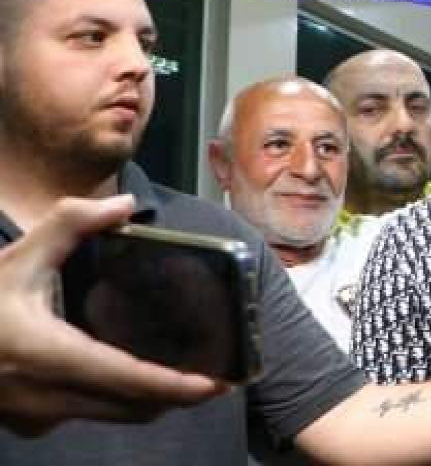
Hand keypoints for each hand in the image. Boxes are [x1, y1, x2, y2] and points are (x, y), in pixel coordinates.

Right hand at [0, 196, 223, 435]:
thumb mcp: (17, 257)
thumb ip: (70, 224)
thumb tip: (123, 204)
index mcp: (49, 356)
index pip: (125, 380)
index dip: (173, 386)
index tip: (213, 385)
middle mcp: (48, 397)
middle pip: (130, 407)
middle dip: (176, 396)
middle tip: (215, 376)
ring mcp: (39, 416)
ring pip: (113, 415)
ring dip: (150, 400)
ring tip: (187, 376)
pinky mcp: (32, 422)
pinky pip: (91, 414)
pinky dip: (119, 400)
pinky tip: (134, 374)